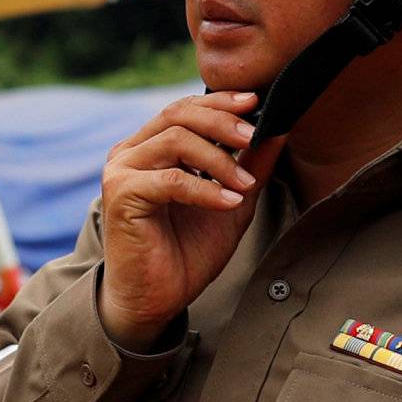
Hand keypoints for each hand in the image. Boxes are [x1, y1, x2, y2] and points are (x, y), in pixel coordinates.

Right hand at [98, 92, 279, 350]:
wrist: (156, 299)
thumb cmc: (187, 251)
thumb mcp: (231, 202)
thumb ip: (251, 166)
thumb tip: (279, 130)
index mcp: (151, 147)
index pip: (184, 108)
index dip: (220, 101)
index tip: (255, 101)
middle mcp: (131, 152)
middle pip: (178, 114)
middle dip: (222, 122)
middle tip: (254, 136)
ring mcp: (122, 171)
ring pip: (176, 140)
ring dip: (219, 159)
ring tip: (245, 183)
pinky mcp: (121, 195)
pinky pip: (171, 179)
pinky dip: (206, 188)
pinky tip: (229, 202)